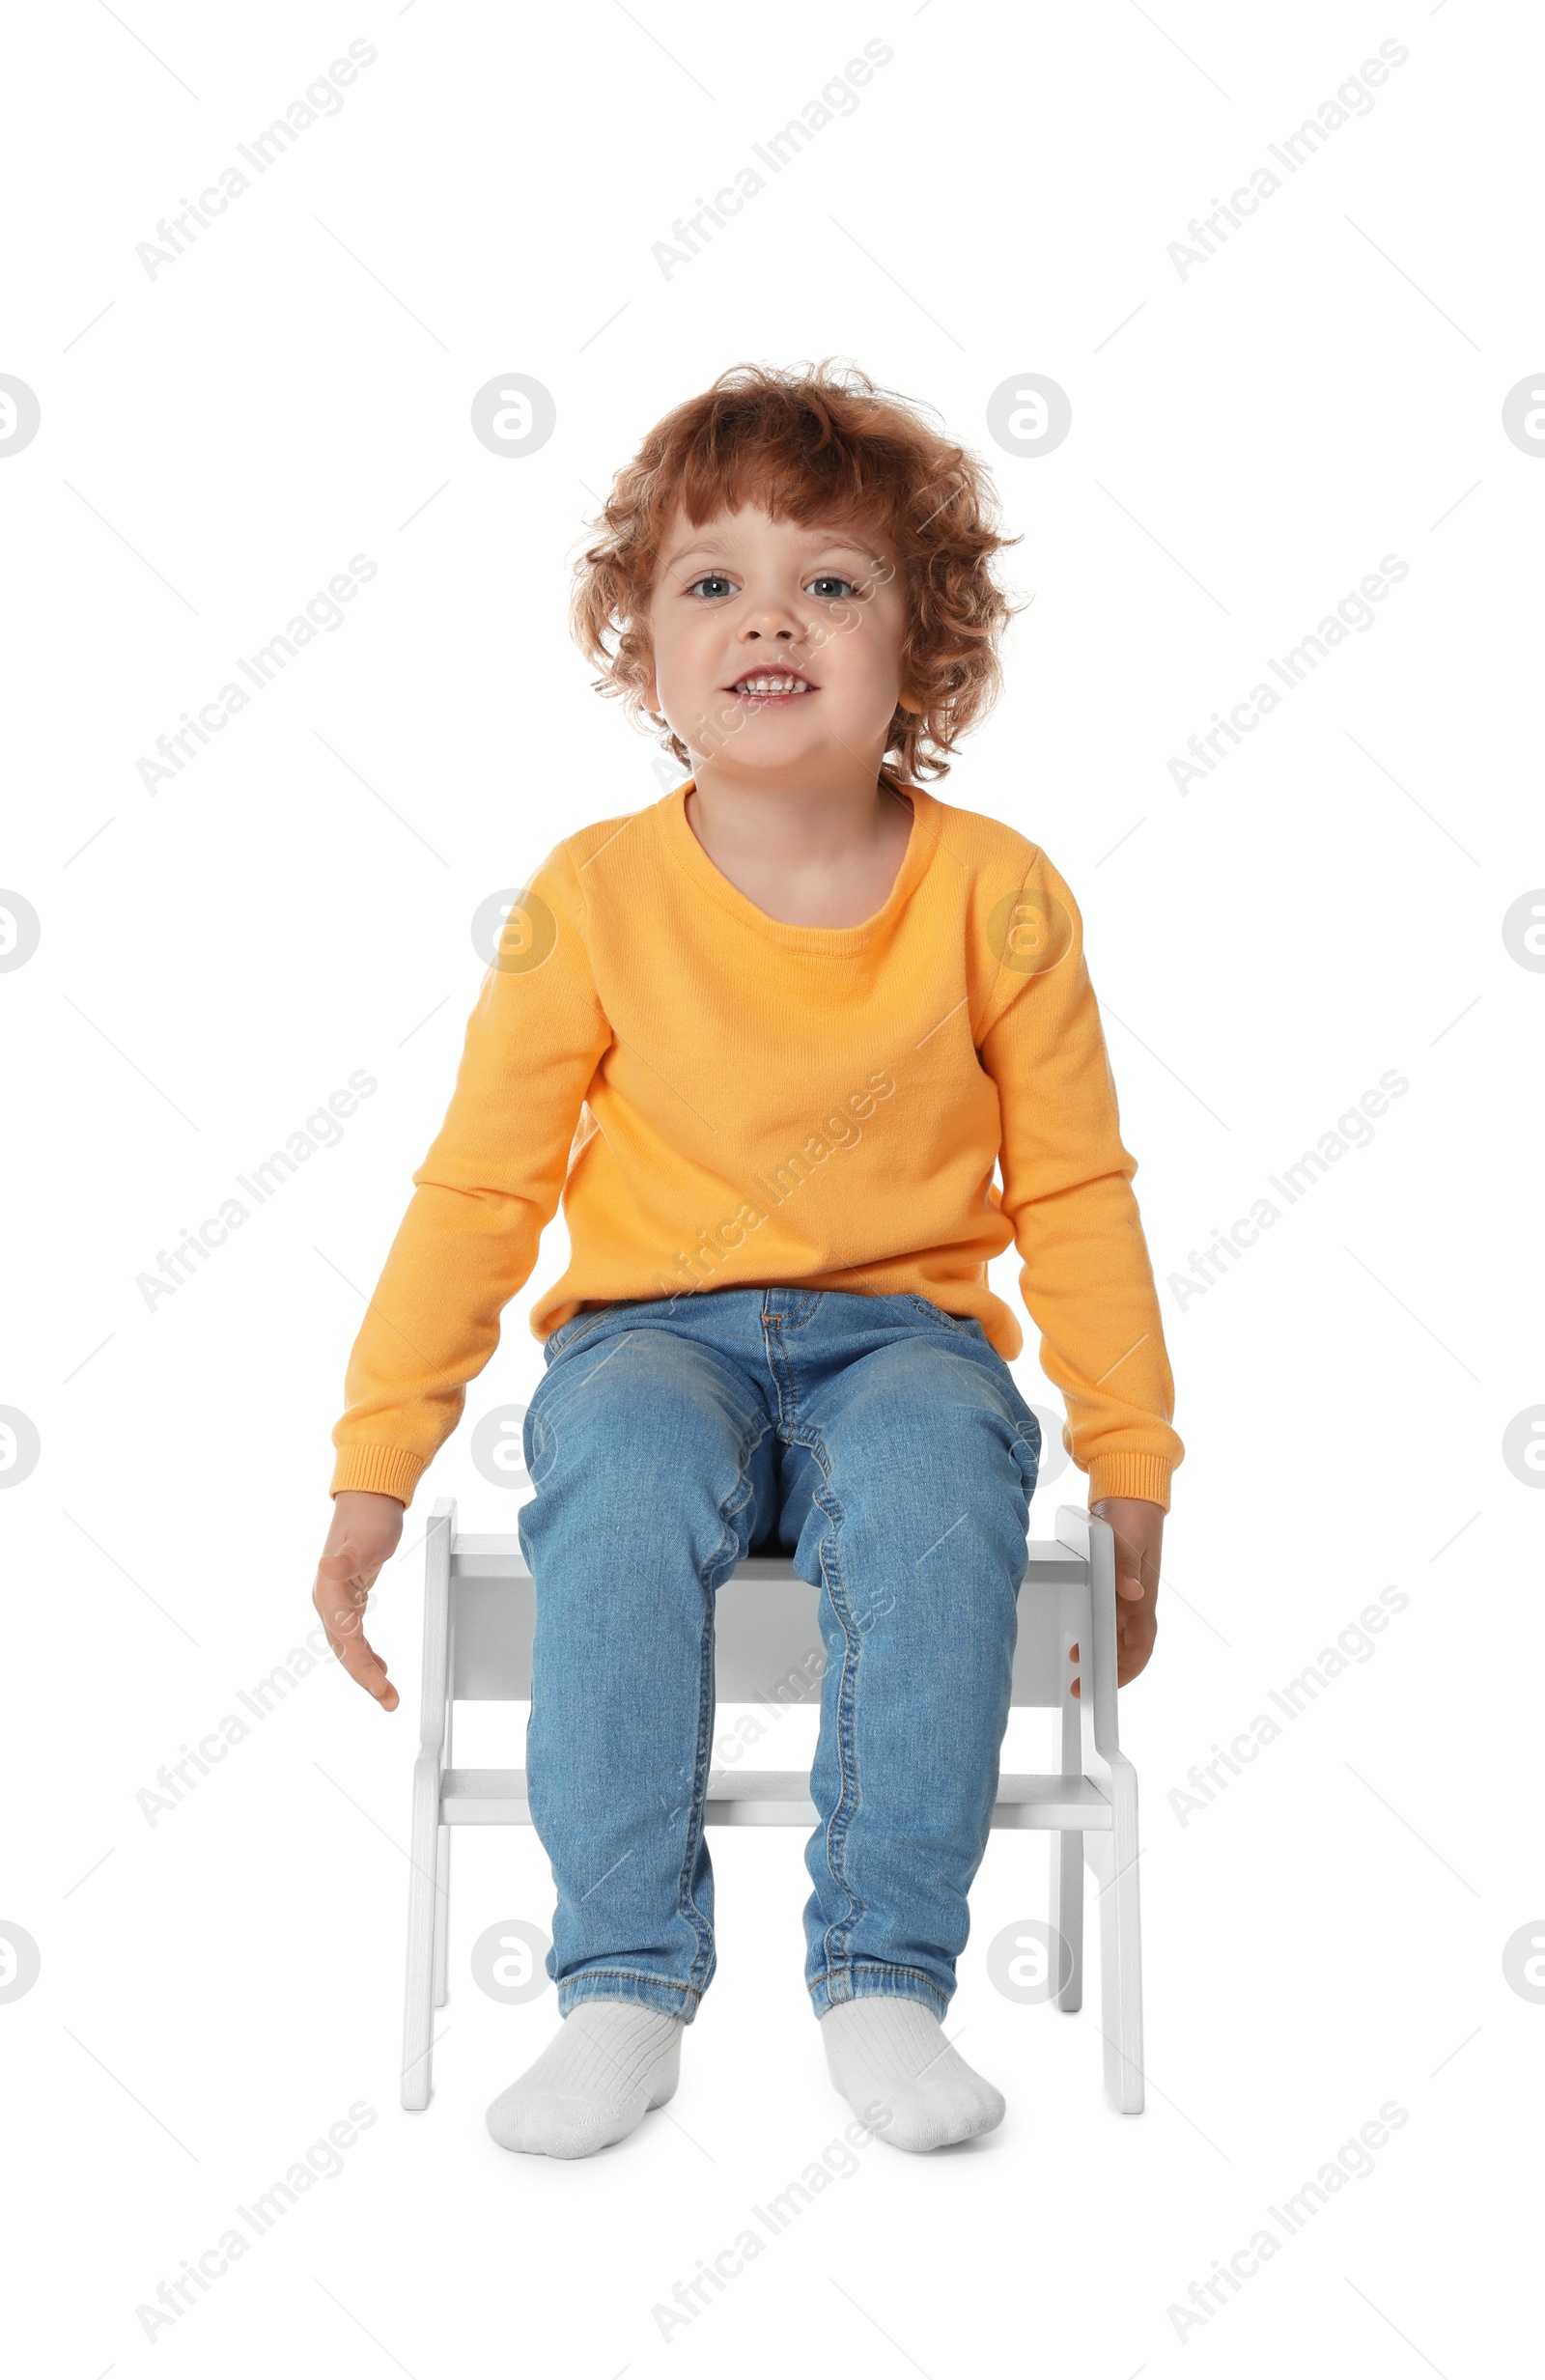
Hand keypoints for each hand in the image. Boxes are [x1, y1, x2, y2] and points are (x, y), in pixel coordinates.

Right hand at [313, 1489, 404, 1710]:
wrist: (368, 1499)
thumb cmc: (369, 1517)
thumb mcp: (365, 1539)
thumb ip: (346, 1559)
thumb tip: (326, 1568)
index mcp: (329, 1591)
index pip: (345, 1638)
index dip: (361, 1665)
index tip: (380, 1685)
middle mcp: (327, 1600)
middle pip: (345, 1649)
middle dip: (366, 1678)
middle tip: (390, 1702)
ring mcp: (336, 1602)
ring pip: (349, 1647)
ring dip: (366, 1671)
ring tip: (388, 1695)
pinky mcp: (348, 1599)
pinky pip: (355, 1636)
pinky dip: (367, 1654)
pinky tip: (381, 1667)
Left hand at [1069, 1495, 1163, 1693]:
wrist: (1129, 1491)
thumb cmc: (1132, 1515)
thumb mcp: (1126, 1539)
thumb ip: (1126, 1566)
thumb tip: (1133, 1593)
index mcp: (1143, 1596)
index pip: (1141, 1643)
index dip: (1129, 1668)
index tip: (1111, 1685)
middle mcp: (1134, 1599)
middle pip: (1125, 1645)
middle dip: (1108, 1668)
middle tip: (1081, 1682)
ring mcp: (1122, 1591)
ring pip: (1113, 1632)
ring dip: (1098, 1649)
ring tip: (1075, 1660)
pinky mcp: (1110, 1580)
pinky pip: (1103, 1612)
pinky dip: (1092, 1627)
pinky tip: (1076, 1632)